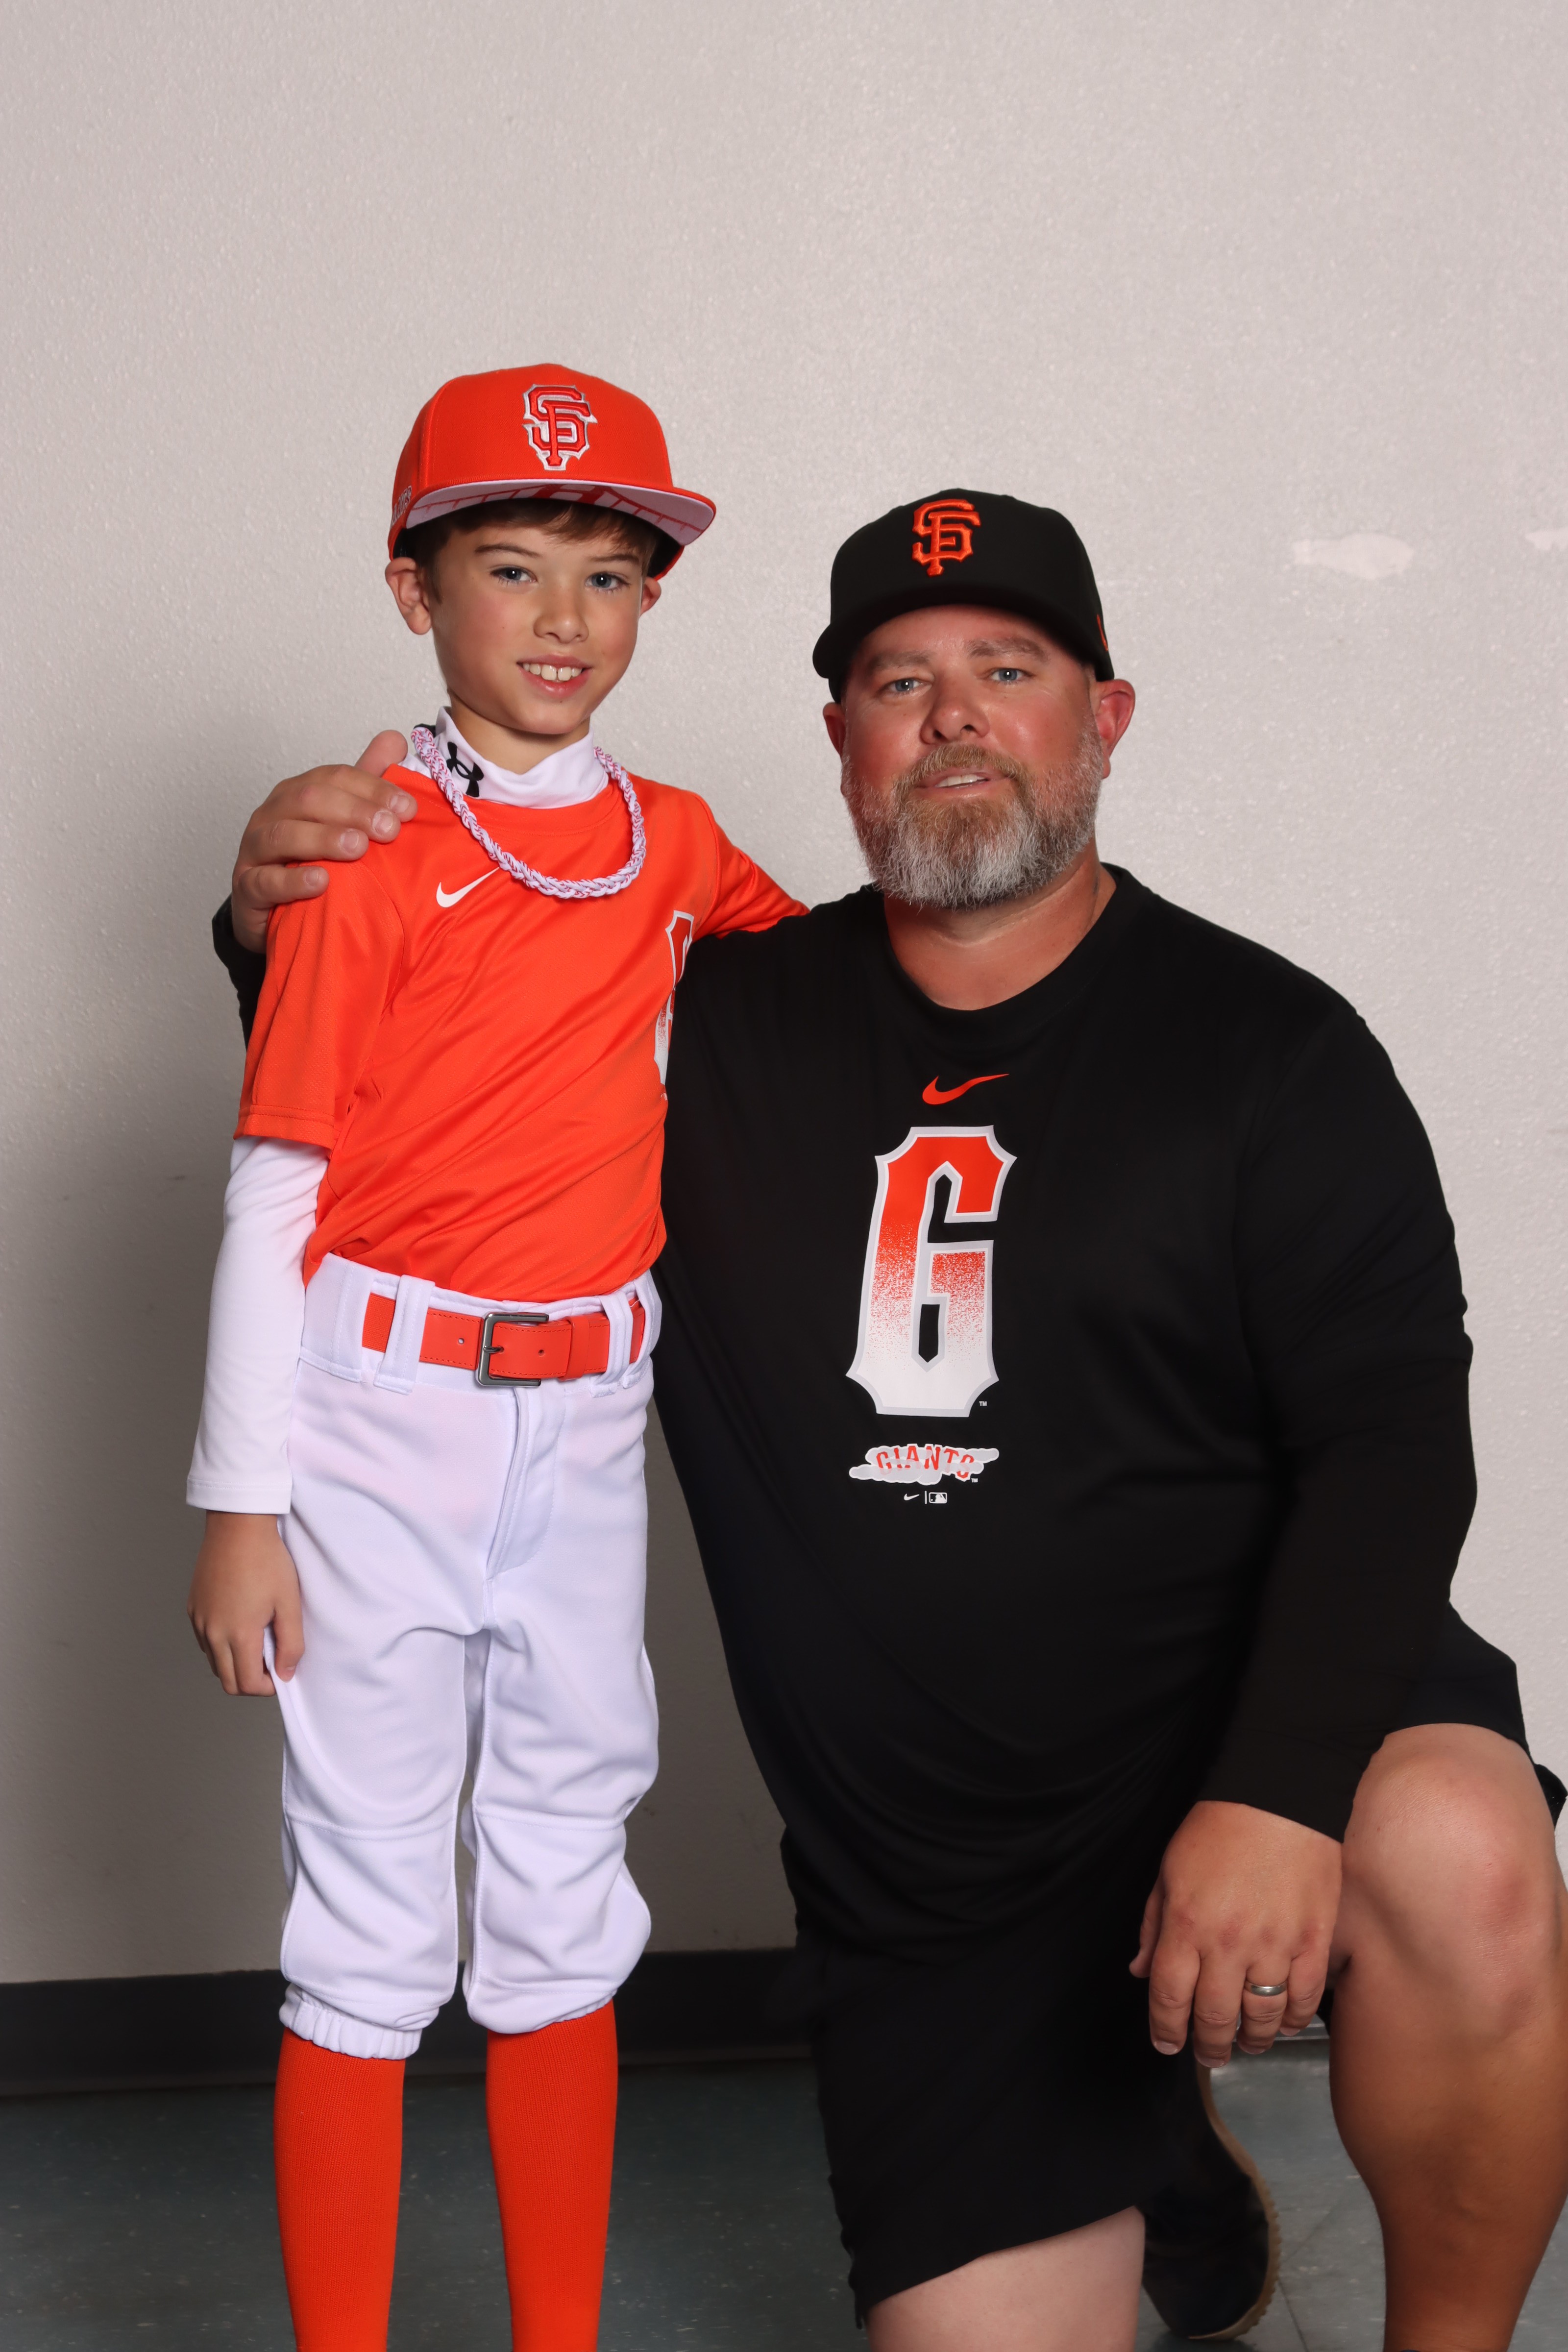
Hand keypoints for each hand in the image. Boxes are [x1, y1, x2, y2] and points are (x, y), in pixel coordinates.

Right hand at [188, 1512, 304, 1695]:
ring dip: (235, 1663)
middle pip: (228, 1681)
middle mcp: (213, 1632)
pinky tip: (239, 1623)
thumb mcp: (289, 1602)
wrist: (238, 1527)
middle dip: (251, 1681)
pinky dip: (221, 1645)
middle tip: (271, 1660)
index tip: (280, 1671)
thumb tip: (285, 1674)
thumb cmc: (267, 1561)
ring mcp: (200, 1621)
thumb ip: (291, 1643)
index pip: (247, 1684)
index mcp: (238, 1633)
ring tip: (257, 1639)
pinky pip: (205, 1642)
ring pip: (215, 1663)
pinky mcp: (193, 1609)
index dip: (267, 1687)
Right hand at [231, 731, 415, 952]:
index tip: (407, 808)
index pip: (334, 778)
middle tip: (390, 830)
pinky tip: (321, 881)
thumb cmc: (312, 864)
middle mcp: (273, 814)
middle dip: (353, 811)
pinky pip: (265, 880)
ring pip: (283, 835)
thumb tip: (395, 740)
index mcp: (298, 793)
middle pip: (309, 800)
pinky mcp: (246, 887)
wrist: (276, 916)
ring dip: (324, 839)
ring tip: (358, 849)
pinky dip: (293, 880)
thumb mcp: (344, 822)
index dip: (372, 788)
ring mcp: (255, 850)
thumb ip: (367, 783)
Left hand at [1130, 1799, 1340, 2065]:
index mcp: (1185, 1924)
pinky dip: (1292, 2021)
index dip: (1165, 2030)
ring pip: (1261, 2018)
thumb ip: (1153, 1925)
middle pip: (1214, 2017)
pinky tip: (1283, 2023)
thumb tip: (1141, 1970)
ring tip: (1246, 2043)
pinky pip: (1303, 2000)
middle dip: (1207, 2046)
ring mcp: (1274, 1946)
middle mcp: (1227, 1943)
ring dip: (1251, 2041)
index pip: (1168, 1997)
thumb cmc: (1219, 1830)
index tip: (1167, 2045)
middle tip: (1209, 2054)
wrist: (1279, 1798)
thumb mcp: (1169, 1870)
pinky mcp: (1313, 1942)